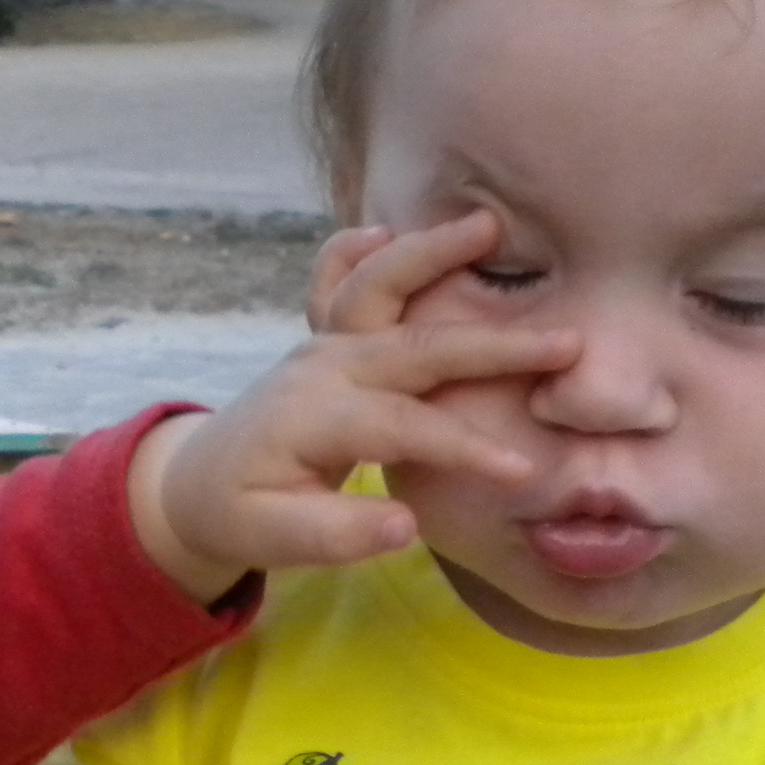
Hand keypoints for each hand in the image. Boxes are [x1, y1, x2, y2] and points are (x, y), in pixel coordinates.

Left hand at [129, 212, 577, 600]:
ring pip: (379, 287)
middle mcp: (324, 369)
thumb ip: (335, 535)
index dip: (462, 446)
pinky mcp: (328, 335)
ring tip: (491, 225)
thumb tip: (404, 524)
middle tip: (567, 341)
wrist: (197, 481)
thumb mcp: (272, 540)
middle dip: (491, 343)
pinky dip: (360, 247)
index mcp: (316, 421)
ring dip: (434, 255)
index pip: (404, 427)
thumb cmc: (240, 515)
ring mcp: (324, 343)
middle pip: (414, 346)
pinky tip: (391, 224)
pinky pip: (338, 278)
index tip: (523, 469)